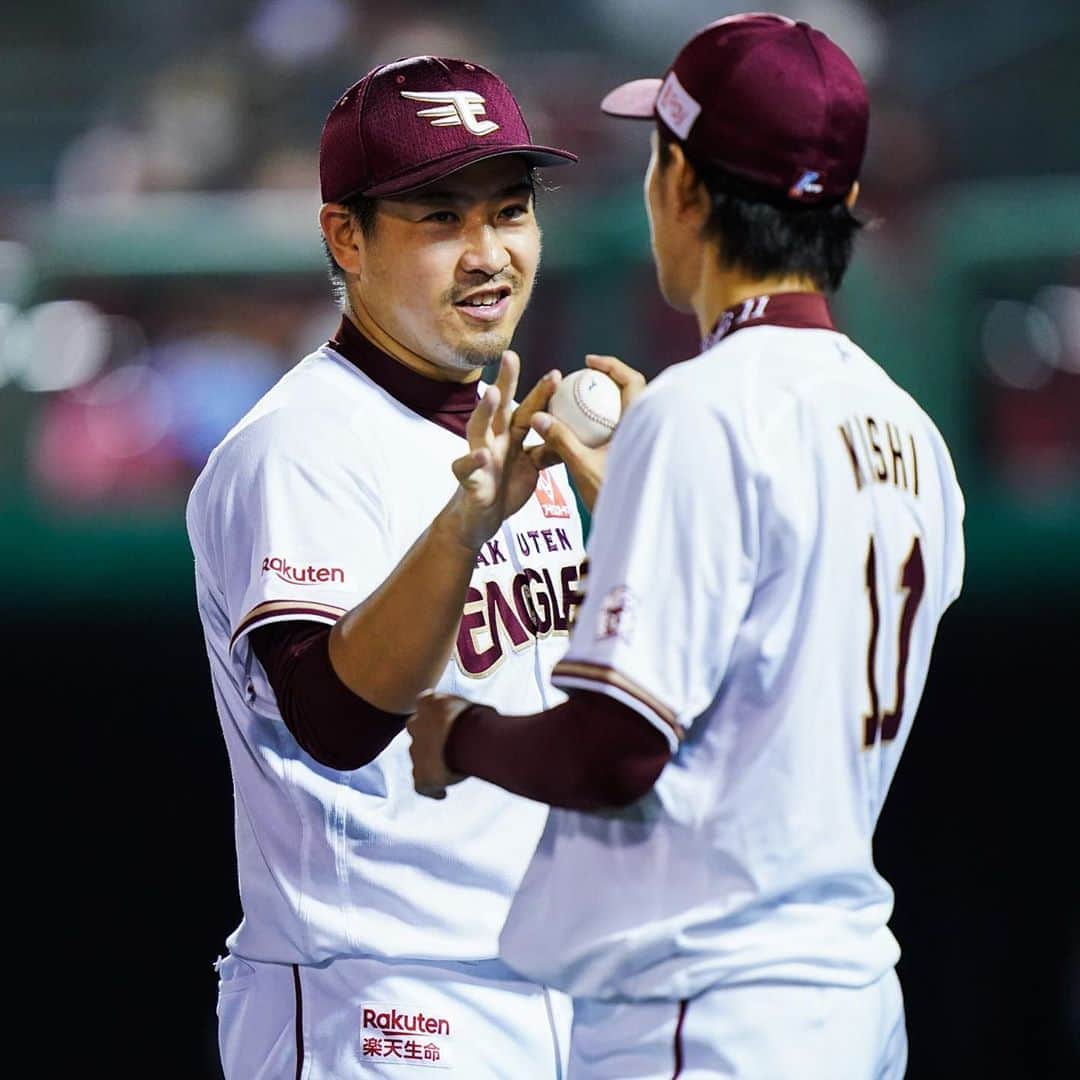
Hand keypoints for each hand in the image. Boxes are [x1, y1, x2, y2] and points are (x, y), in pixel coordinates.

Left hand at [407, 691, 471, 798]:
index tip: (448, 720)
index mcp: (427, 702)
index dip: (436, 714)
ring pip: (418, 757)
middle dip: (429, 737)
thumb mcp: (473, 706)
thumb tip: (482, 716)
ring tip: (450, 770)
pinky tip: (442, 793)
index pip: (426, 703)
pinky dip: (432, 789)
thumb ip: (467, 711)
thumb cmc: (479, 719)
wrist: (470, 739)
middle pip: (418, 729)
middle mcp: (415, 724)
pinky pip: (422, 785)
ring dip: (431, 762)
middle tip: (448, 745)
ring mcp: (415, 751)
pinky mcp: (420, 776)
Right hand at [442, 352, 561, 549]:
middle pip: (499, 408)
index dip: (540, 393)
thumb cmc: (505, 490)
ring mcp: (478, 459)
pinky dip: (472, 461)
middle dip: (505, 381)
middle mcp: (492, 442)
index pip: (528, 410)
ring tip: (493, 394)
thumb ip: (548, 450)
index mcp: (510, 437)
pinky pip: (466, 469)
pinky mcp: (469, 481)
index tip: (558, 373)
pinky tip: (482, 454)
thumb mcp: (531, 468)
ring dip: (484, 411)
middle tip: (511, 356)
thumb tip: (575, 435)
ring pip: (477, 430)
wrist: (478, 522)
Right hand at [526, 355, 645, 511]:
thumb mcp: (582, 466)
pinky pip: (625, 429)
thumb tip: (537, 416)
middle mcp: (649, 430)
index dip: (612, 365)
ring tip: (583, 402)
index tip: (588, 362)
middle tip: (585, 379)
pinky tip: (588, 431)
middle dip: (609, 381)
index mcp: (642, 424)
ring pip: (629, 412)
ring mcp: (648, 443)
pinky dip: (607, 423)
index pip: (632, 380)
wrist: (633, 525)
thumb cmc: (612, 497)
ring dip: (607, 403)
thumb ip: (560, 440)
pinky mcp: (641, 456)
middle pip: (633, 391)